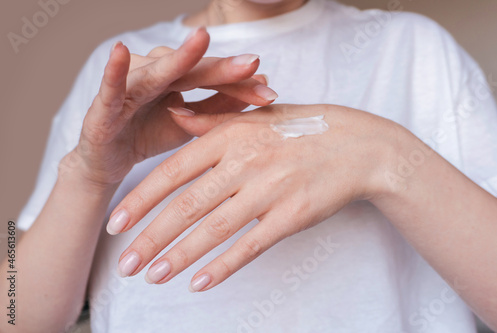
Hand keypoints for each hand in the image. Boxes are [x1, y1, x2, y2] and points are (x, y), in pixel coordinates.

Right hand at [60, 27, 277, 187]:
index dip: (240, 85)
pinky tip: (121, 51)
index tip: (270, 93)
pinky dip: (115, 71)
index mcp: (176, 79)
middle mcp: (154, 74)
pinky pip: (111, 88)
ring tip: (201, 39)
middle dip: (222, 69)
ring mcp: (129, 86)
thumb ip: (219, 107)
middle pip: (192, 70)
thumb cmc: (148, 135)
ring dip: (179, 58)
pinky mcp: (102, 106)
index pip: (213, 78)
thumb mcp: (191, 125)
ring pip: (157, 71)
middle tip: (252, 63)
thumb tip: (262, 86)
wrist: (109, 162)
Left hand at [108, 104, 397, 290]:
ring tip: (152, 276)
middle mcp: (247, 161)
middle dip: (150, 238)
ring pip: (214, 229)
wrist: (358, 146)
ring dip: (179, 257)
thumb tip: (174, 116)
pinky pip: (251, 245)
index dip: (141, 199)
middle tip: (124, 264)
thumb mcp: (255, 117)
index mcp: (232, 135)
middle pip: (187, 206)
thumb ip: (211, 121)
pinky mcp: (292, 215)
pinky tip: (199, 283)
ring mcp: (270, 189)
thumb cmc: (302, 130)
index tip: (117, 222)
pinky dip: (223, 266)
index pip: (174, 171)